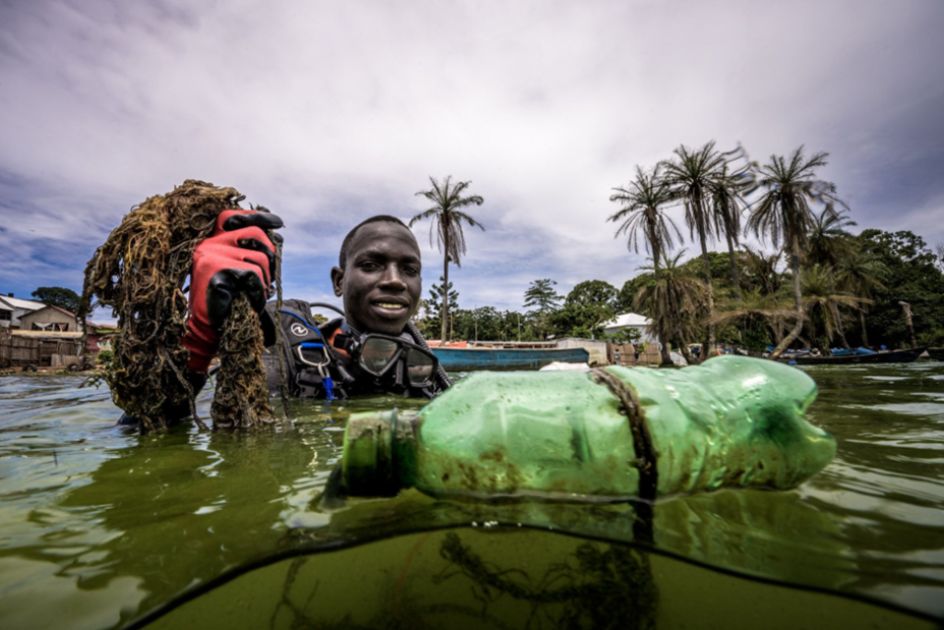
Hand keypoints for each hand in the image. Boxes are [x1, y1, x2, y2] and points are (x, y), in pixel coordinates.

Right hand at [183, 209, 283, 372]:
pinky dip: (258, 291)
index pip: (234, 217)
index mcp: (211, 240)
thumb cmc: (225, 300)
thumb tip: (278, 237)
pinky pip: (251, 275)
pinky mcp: (215, 270)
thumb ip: (249, 253)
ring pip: (259, 258)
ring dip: (265, 280)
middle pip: (255, 234)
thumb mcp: (235, 271)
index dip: (258, 217)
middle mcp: (209, 243)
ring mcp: (211, 254)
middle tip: (268, 278)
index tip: (277, 223)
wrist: (205, 328)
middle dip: (271, 257)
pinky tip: (251, 301)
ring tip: (256, 294)